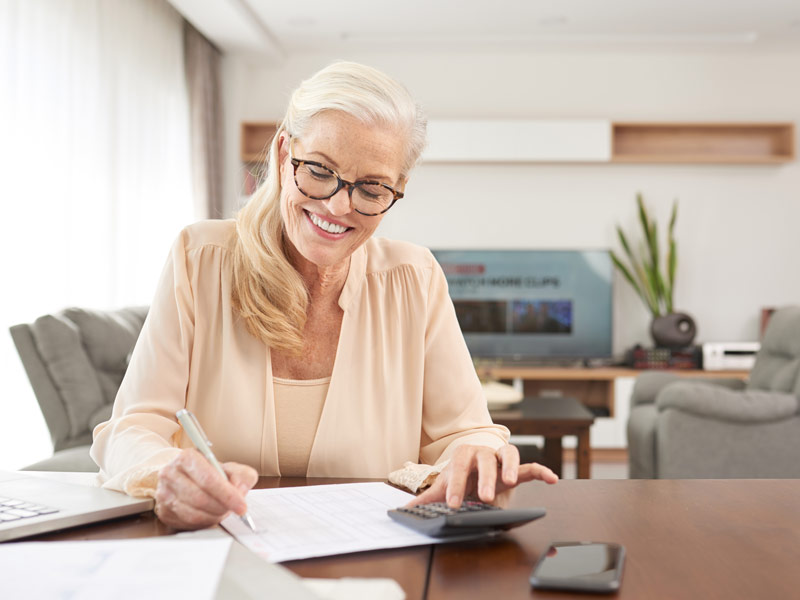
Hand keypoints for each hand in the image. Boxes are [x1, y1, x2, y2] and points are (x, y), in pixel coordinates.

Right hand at [154, 449, 257, 529]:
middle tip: (235, 510)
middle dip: (222, 507)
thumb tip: (239, 490)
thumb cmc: (211, 473)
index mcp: (186, 457)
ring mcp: (163, 493)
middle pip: (199, 498)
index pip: (208, 479)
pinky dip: (204, 522)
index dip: (227, 495)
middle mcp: (170, 474)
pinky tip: (212, 515)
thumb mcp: (232, 468)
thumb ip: (242, 476)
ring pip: (193, 513)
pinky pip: (186, 523)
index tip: (241, 506)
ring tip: (224, 511)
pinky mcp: (163, 511)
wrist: (189, 478)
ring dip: (214, 516)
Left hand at [405, 444, 557, 508]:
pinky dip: (542, 471)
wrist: (475, 467)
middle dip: (485, 478)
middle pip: (485, 459)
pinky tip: (552, 479)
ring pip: (509, 455)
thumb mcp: (444, 488)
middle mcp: (483, 453)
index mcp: (463, 457)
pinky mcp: (517, 467)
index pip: (459, 467)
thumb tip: (405, 509)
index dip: (457, 485)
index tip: (455, 504)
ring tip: (512, 482)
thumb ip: (428, 498)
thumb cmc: (461, 477)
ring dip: (511, 467)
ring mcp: (501, 459)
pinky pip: (531, 466)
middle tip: (485, 497)